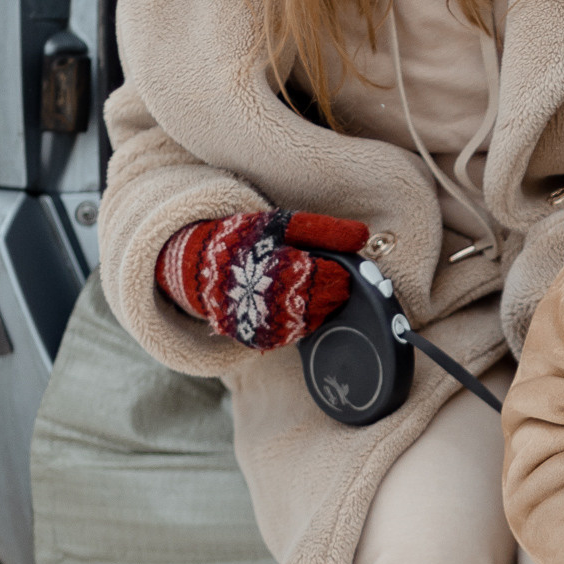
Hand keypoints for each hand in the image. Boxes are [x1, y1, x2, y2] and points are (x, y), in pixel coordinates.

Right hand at [155, 209, 368, 348]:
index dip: (340, 274)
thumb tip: (363, 235)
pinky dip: (299, 323)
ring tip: (307, 291)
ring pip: (309, 322)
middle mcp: (270, 300)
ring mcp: (262, 323)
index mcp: (279, 267)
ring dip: (317, 309)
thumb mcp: (283, 224)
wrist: (201, 267)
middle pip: (322, 303)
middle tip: (329, 281)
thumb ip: (324, 229)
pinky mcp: (256, 339)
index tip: (341, 269)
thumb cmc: (249, 240)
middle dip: (331, 292)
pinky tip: (293, 307)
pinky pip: (291, 336)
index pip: (329, 277)